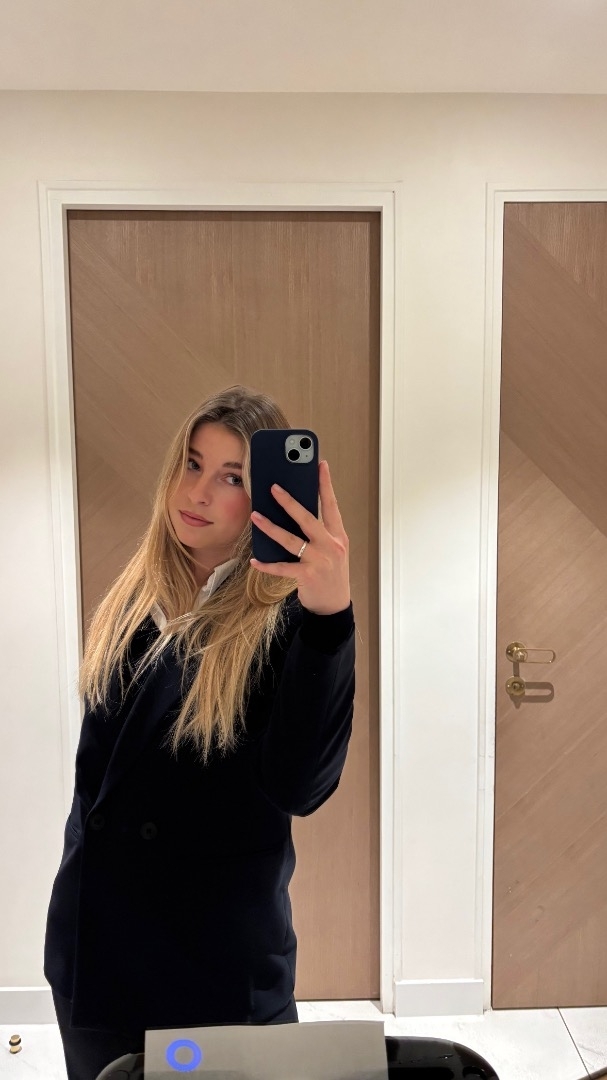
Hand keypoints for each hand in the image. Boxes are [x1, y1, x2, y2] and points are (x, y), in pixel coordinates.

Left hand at [250, 460, 349, 615]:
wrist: (334, 606)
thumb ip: (319, 531)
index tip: (320, 464)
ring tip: (255, 516)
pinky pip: (282, 568)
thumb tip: (294, 511)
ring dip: (270, 528)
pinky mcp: (307, 576)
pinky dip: (267, 565)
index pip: (331, 505)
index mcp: (337, 536)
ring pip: (290, 540)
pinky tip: (255, 560)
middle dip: (289, 502)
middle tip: (273, 487)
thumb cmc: (330, 573)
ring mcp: (319, 561)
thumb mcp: (332, 549)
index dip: (325, 484)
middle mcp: (330, 546)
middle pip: (308, 518)